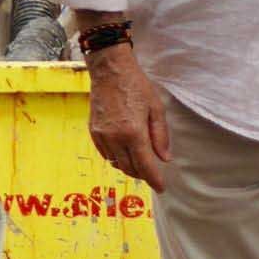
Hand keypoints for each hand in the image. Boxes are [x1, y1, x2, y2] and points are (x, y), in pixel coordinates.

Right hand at [83, 40, 171, 192]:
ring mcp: (102, 136)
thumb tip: (164, 158)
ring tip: (139, 163)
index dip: (154, 180)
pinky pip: (106, 154)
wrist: (110, 70)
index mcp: (133, 133)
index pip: (145, 166)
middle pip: (129, 168)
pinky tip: (124, 152)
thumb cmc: (136, 85)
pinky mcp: (93, 132)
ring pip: (116, 163)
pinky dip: (116, 158)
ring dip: (129, 167)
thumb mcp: (156, 108)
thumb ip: (160, 135)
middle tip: (152, 173)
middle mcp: (115, 138)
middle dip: (142, 174)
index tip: (161, 187)